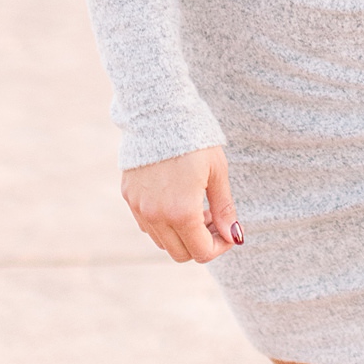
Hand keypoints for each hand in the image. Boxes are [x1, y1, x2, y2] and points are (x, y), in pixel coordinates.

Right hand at [122, 147, 242, 262]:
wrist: (159, 111)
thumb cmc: (194, 139)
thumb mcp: (217, 172)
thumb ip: (225, 208)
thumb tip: (235, 236)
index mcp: (182, 211)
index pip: (201, 253)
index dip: (220, 247)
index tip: (229, 231)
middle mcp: (156, 216)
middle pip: (180, 253)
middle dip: (200, 243)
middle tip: (213, 218)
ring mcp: (139, 208)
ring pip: (162, 241)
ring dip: (181, 234)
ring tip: (195, 206)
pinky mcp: (129, 197)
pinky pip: (147, 224)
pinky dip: (163, 222)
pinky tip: (175, 199)